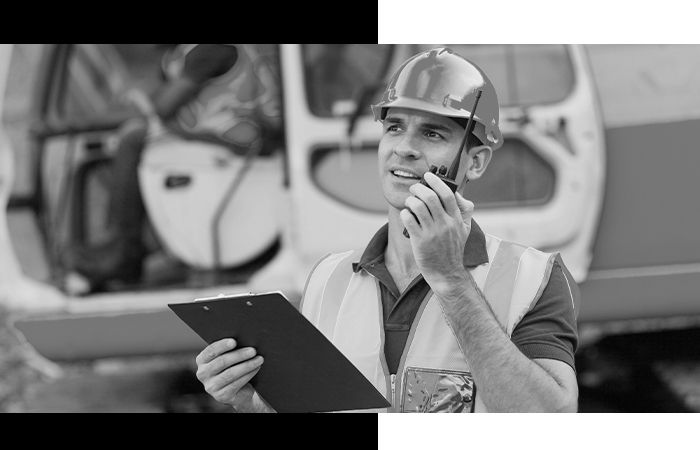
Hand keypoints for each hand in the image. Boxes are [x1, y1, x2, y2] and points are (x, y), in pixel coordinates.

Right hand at [195, 338, 263, 407]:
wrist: (240, 390)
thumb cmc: (234, 366)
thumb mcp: (229, 357)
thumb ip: (230, 349)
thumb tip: (244, 337)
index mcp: (202, 360)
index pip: (210, 351)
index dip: (222, 346)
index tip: (234, 341)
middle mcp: (202, 374)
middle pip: (221, 362)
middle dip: (239, 355)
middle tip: (253, 350)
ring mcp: (211, 387)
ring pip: (230, 373)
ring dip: (247, 365)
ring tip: (259, 359)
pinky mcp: (221, 396)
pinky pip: (236, 383)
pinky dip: (248, 374)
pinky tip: (256, 368)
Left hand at [400, 172, 474, 294]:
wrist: (447, 273)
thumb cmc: (454, 250)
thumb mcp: (466, 230)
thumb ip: (465, 211)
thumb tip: (458, 194)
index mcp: (456, 219)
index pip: (447, 194)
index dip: (436, 182)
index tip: (428, 176)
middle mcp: (445, 224)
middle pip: (430, 197)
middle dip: (418, 188)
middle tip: (414, 189)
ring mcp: (432, 233)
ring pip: (418, 206)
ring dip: (410, 200)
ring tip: (409, 202)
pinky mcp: (420, 241)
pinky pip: (408, 220)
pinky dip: (405, 213)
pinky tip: (406, 214)